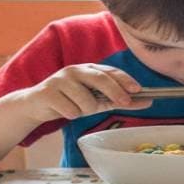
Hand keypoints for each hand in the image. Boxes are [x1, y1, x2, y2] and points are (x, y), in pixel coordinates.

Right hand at [17, 64, 149, 121]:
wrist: (36, 105)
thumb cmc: (71, 101)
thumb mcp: (96, 101)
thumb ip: (119, 101)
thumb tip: (147, 102)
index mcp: (88, 69)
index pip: (110, 71)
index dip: (124, 79)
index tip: (137, 89)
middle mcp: (75, 71)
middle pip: (99, 79)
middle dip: (114, 91)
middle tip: (124, 103)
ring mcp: (60, 80)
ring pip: (85, 100)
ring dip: (85, 110)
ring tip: (77, 109)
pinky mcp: (48, 92)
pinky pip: (70, 109)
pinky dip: (71, 114)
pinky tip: (63, 110)